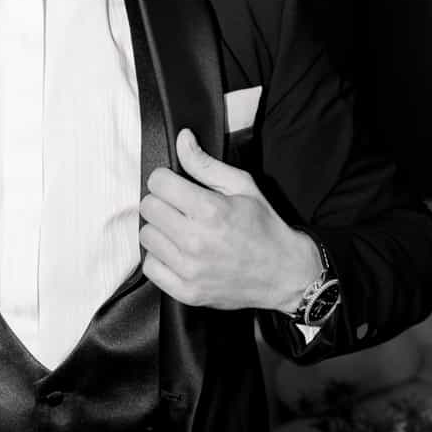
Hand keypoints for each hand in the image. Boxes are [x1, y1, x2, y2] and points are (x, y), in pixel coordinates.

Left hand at [138, 128, 320, 312]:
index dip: (167, 180)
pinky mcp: (186, 291)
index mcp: (210, 210)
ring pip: (146, 236)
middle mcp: (196, 241)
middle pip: (148, 208)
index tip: (177, 186)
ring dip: (161, 230)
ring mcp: (189, 269)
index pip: (158, 183)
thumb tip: (183, 140)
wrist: (285, 273)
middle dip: (163, 203)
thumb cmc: (265, 228)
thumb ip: (206, 163)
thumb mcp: (242, 186)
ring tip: (182, 232)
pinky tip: (179, 254)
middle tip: (181, 209)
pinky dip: (161, 259)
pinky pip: (151, 267)